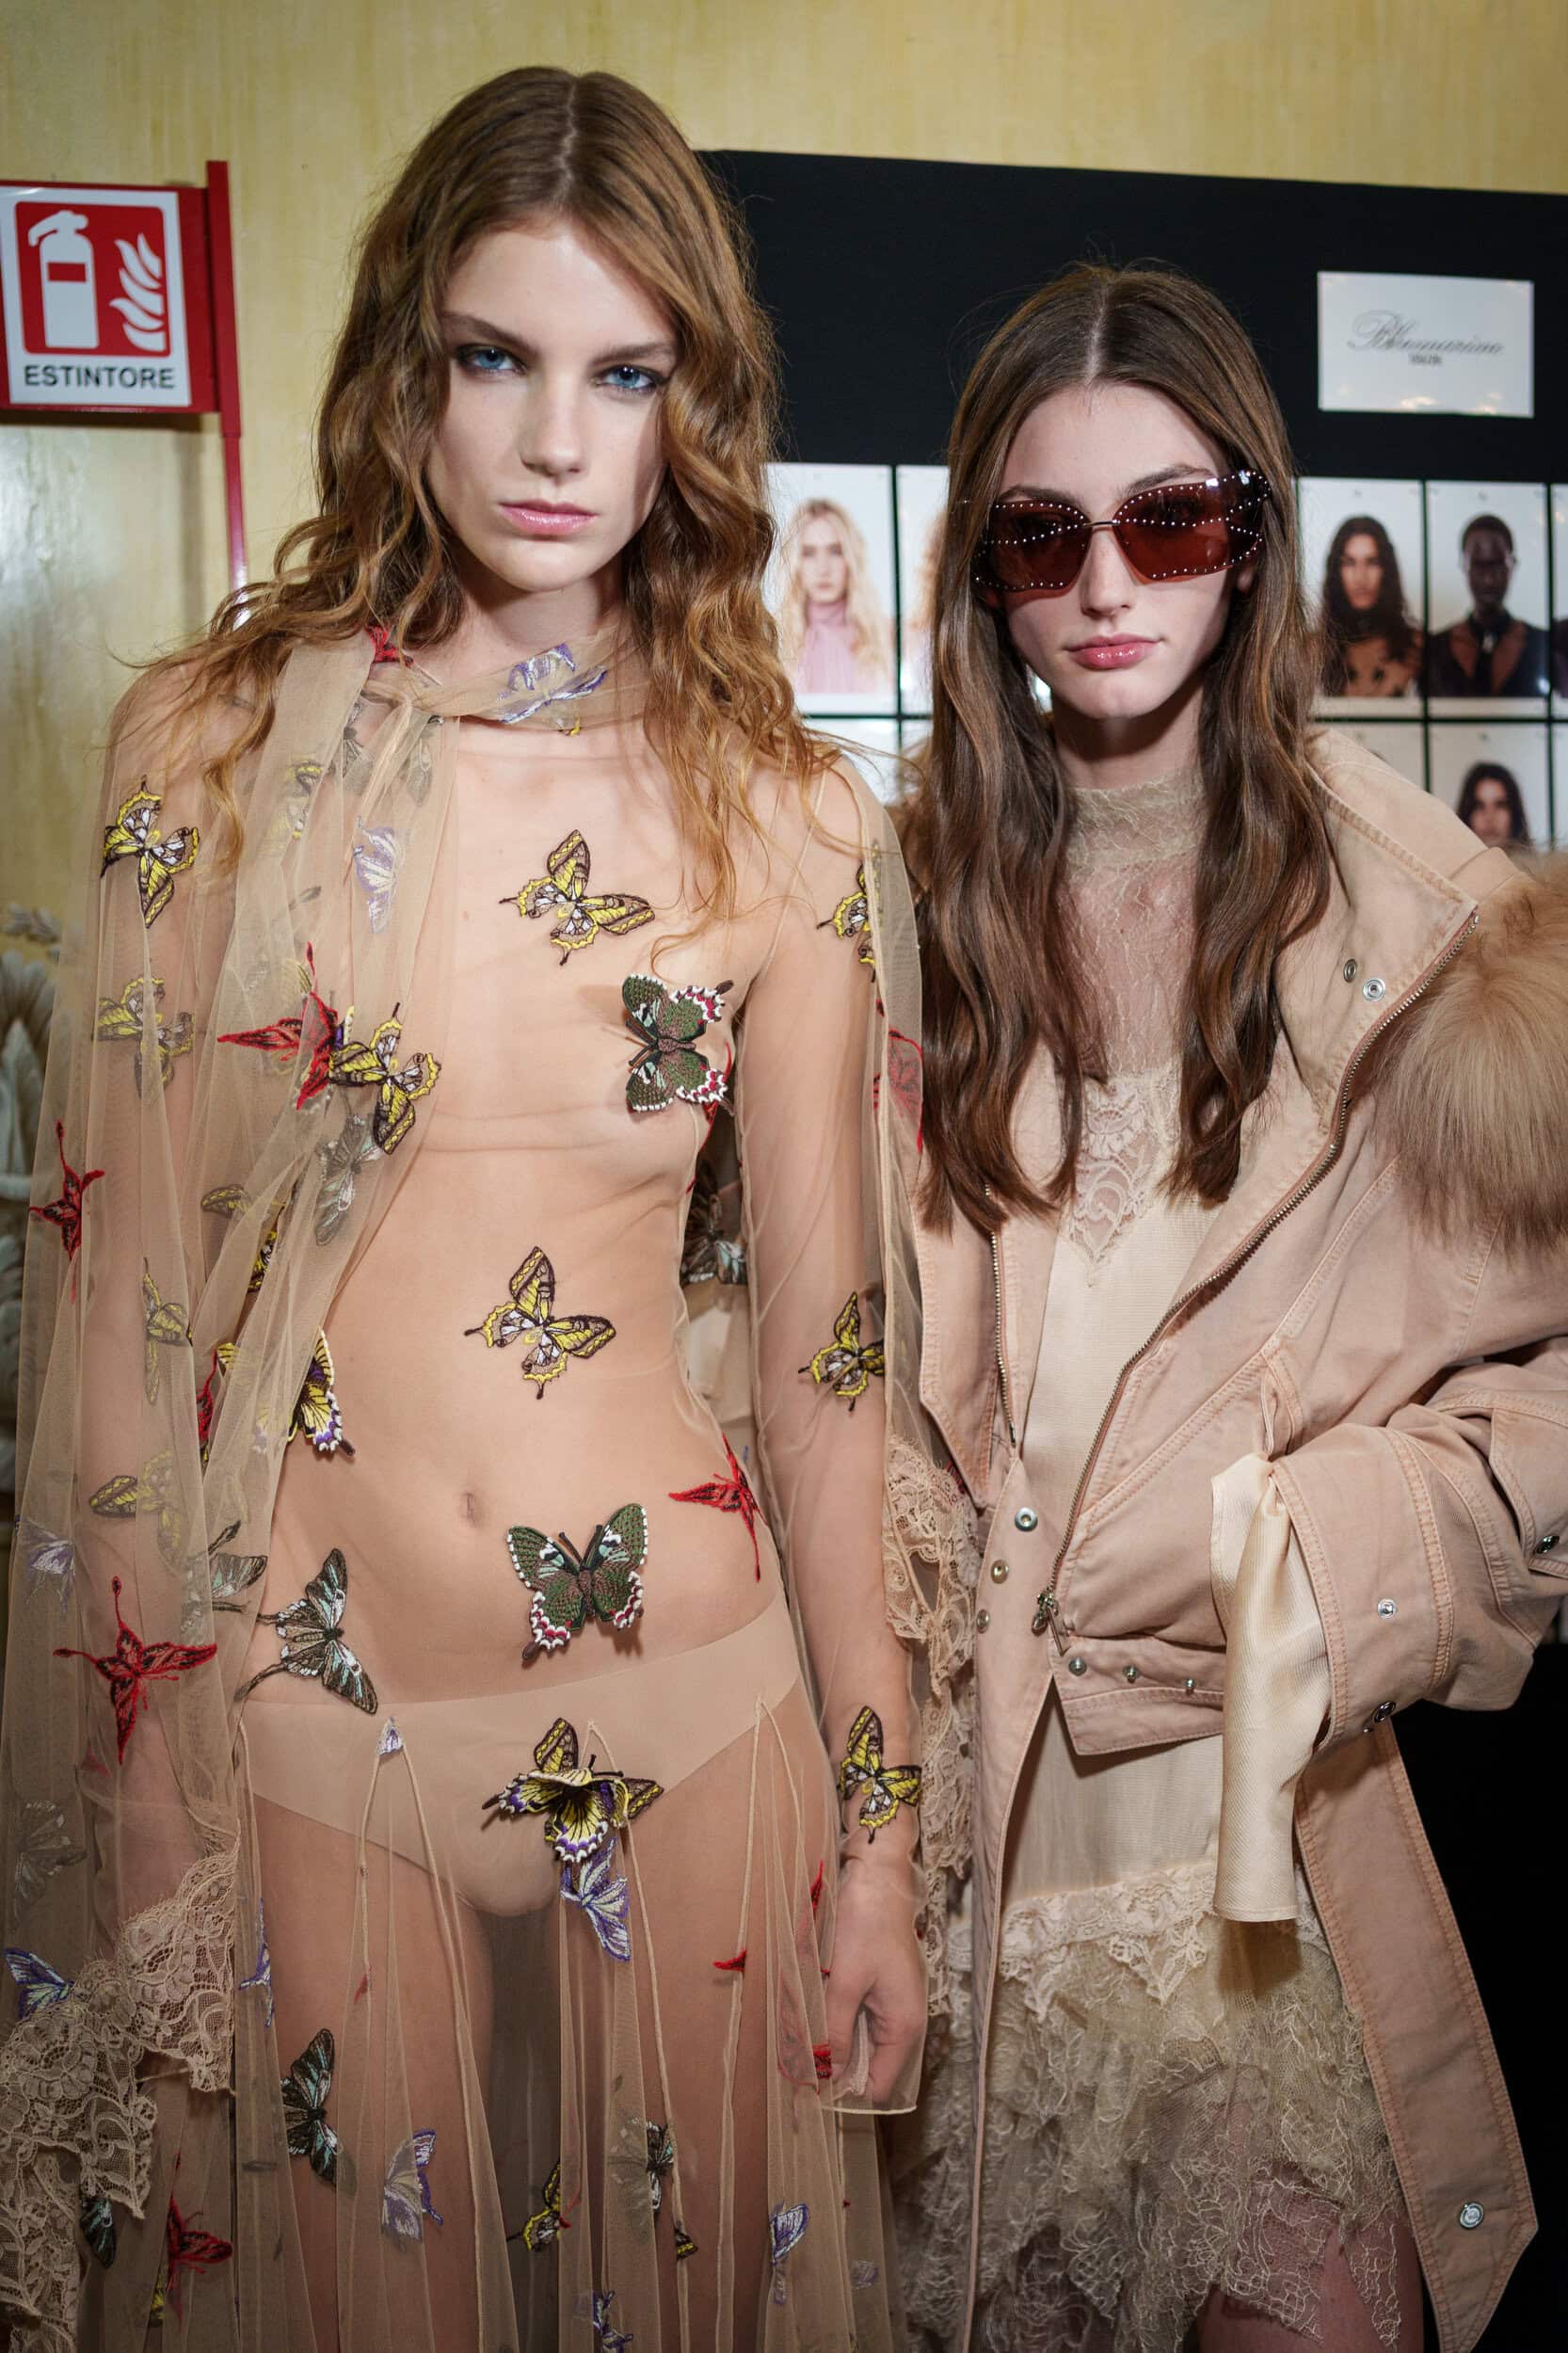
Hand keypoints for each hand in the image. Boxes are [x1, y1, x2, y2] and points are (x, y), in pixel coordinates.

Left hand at [823, 1854, 925, 2104]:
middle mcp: (906, 2022)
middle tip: (798, 2063)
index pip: (878, 2086)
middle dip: (836, 2068)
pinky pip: (862, 2020)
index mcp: (904, 2027)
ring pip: (864, 2043)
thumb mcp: (845, 1982)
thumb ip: (837, 2031)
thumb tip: (828, 2076)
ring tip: (802, 2039)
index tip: (810, 2088)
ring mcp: (896, 2005)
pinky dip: (840, 2021)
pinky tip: (817, 2013)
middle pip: (871, 2067)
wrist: (880, 1880)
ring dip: (836, 2042)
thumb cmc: (866, 1926)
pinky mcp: (885, 1990)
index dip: (846, 2092)